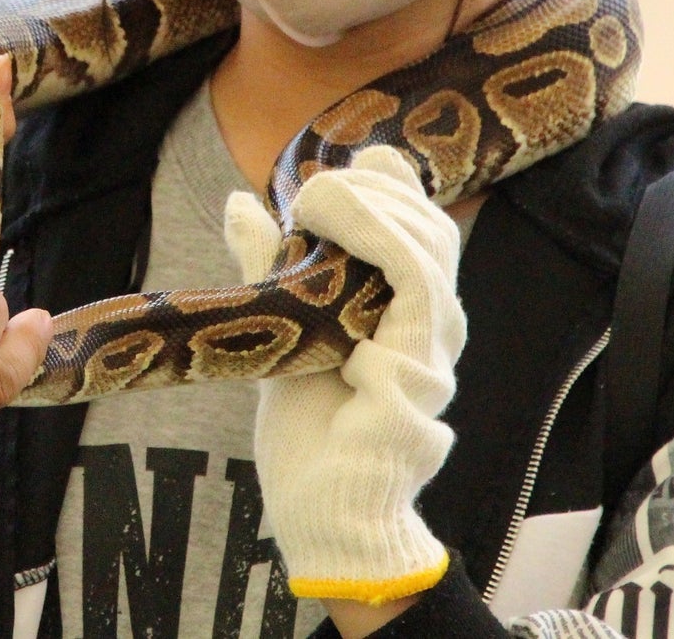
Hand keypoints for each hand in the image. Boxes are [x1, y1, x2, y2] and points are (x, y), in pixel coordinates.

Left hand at [223, 148, 465, 635]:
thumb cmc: (310, 430)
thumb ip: (272, 267)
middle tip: (317, 182)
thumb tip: (241, 202)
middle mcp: (432, 329)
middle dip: (378, 187)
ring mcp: (431, 356)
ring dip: (371, 209)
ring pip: (425, 254)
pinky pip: (412, 294)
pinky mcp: (416, 381)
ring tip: (318, 195)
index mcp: (409, 314)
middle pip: (431, 230)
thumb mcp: (283, 330)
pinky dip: (378, 245)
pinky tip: (336, 228)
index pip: (423, 228)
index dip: (392, 183)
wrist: (322, 512)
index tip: (342, 161)